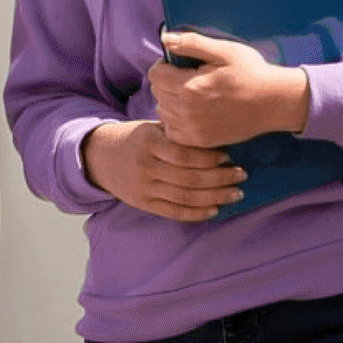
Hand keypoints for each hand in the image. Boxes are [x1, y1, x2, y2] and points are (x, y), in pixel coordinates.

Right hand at [83, 119, 244, 222]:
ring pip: (185, 197)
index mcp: (148, 143)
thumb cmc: (137, 139)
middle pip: (188, 178)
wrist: (101, 157)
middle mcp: (144, 167)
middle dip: (219, 178)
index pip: (183, 155)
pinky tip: (215, 209)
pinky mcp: (144, 204)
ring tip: (236, 193)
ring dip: (215, 197)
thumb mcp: (152, 128)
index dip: (209, 158)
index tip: (228, 156)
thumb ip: (178, 134)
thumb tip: (217, 137)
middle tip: (241, 175)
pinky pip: (174, 212)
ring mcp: (143, 188)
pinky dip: (196, 213)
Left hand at [148, 30, 309, 147]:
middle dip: (167, 82)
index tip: (179, 64)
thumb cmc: (251, 73)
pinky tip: (193, 112)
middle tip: (188, 78)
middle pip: (157, 93)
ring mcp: (192, 128)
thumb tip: (166, 38)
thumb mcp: (224, 51)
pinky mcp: (200, 141)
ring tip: (192, 95)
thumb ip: (192, 44)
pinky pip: (172, 131)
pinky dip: (177, 121)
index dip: (164, 65)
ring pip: (163, 112)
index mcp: (189, 87)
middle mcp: (186, 111)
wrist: (275, 103)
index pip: (154, 75)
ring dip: (171, 102)